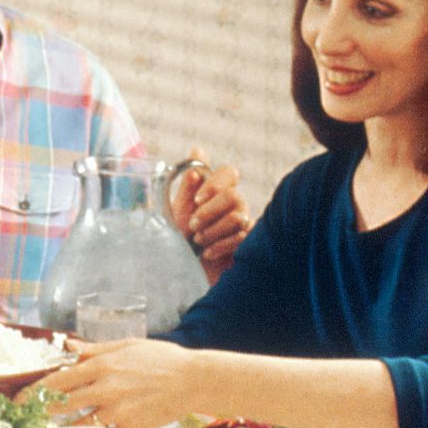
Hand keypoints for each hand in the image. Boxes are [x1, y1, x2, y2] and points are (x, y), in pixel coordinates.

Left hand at [32, 337, 198, 427]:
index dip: (34, 392)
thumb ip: (93, 349)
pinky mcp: (128, 427)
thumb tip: (67, 345)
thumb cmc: (161, 359)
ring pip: (77, 425)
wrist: (192, 380)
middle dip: (39, 414)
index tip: (19, 400)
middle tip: (24, 422)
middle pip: (60, 405)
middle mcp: (104, 388)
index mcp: (100, 365)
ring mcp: (115, 409)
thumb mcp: (126, 345)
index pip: (57, 380)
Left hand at [169, 147, 250, 282]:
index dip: (215, 182)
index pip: (228, 173)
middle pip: (233, 195)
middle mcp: (233, 205)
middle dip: (209, 211)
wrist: (184, 277)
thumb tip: (198, 149)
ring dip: (213, 230)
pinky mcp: (249, 244)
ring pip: (238, 216)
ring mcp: (244, 224)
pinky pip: (242, 236)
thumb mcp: (177, 212)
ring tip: (198, 242)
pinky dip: (221, 244)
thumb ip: (187, 185)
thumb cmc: (179, 243)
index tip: (197, 199)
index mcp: (215, 194)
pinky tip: (207, 253)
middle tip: (192, 226)